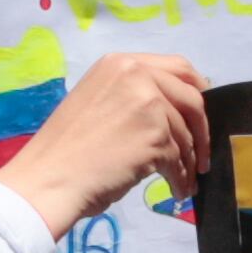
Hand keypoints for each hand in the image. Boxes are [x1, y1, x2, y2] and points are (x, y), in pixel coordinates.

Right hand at [0, 51, 209, 235]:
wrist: (49, 179)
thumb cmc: (65, 149)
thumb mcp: (98, 101)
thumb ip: (133, 95)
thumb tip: (173, 110)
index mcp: (120, 63)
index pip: (178, 66)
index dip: (197, 90)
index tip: (202, 113)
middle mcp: (136, 75)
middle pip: (192, 99)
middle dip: (202, 130)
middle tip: (203, 154)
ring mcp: (147, 105)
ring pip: (186, 134)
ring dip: (189, 161)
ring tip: (184, 179)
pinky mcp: (155, 137)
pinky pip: (179, 160)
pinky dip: (181, 178)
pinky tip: (176, 190)